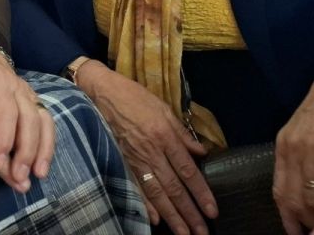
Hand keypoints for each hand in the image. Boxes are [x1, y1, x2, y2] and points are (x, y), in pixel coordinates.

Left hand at [0, 44, 54, 191]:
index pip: (4, 110)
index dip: (3, 137)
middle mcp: (18, 88)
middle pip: (29, 119)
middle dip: (25, 150)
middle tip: (17, 177)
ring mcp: (29, 95)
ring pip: (42, 122)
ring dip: (41, 150)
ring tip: (35, 175)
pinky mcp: (34, 103)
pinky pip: (47, 123)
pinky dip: (48, 145)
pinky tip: (41, 167)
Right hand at [79, 61, 216, 234]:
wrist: (101, 92)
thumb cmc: (134, 96)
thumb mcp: (163, 108)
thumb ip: (182, 132)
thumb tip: (201, 152)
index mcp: (165, 136)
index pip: (187, 171)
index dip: (201, 192)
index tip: (212, 210)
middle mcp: (151, 152)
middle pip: (174, 188)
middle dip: (189, 213)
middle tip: (202, 233)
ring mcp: (134, 160)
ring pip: (156, 193)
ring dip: (171, 216)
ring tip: (184, 234)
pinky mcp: (120, 162)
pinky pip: (134, 187)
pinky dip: (144, 205)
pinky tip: (154, 220)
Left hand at [272, 70, 313, 233]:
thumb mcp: (307, 129)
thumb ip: (305, 155)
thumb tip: (313, 185)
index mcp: (284, 146)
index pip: (279, 191)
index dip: (288, 217)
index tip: (297, 231)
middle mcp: (293, 150)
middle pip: (295, 200)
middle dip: (308, 221)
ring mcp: (313, 151)